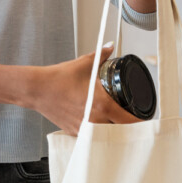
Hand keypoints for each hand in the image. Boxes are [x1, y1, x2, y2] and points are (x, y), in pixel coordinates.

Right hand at [27, 44, 142, 134]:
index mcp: (102, 104)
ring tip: (118, 122)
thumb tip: (111, 46)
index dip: (139, 120)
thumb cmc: (59, 78)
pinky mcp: (75, 132)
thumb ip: (102, 55)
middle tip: (133, 118)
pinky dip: (98, 132)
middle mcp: (95, 120)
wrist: (37, 89)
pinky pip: (92, 136)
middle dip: (129, 127)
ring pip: (107, 136)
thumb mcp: (84, 63)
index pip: (129, 120)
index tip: (144, 115)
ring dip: (114, 130)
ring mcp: (84, 129)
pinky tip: (99, 124)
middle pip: (121, 131)